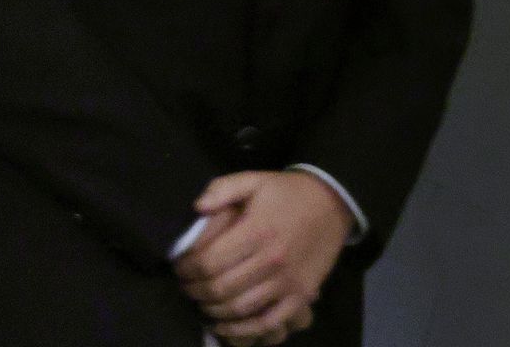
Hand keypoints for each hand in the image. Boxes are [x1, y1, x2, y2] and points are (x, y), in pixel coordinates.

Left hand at [175, 170, 352, 344]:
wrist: (331, 203)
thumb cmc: (286, 192)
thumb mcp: (251, 180)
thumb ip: (220, 190)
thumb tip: (197, 208)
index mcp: (255, 232)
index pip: (209, 261)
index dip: (186, 269)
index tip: (178, 268)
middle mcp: (270, 260)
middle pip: (220, 287)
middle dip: (194, 290)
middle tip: (185, 287)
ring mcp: (288, 282)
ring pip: (240, 307)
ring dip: (213, 309)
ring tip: (200, 302)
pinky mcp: (302, 295)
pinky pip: (269, 321)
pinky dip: (243, 329)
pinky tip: (224, 326)